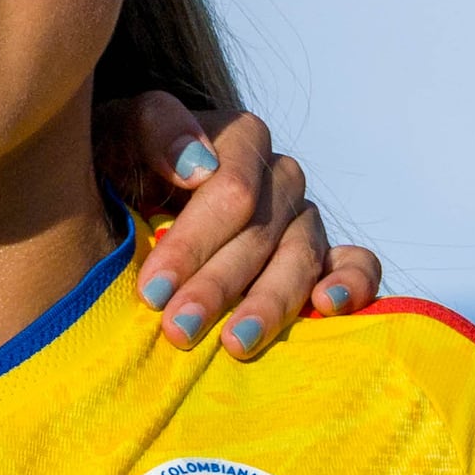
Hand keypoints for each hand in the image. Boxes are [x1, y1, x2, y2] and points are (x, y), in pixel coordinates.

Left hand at [108, 96, 381, 357]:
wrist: (129, 199)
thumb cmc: (118, 166)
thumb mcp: (116, 135)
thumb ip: (153, 131)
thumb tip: (199, 166)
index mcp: (239, 140)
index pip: (232, 192)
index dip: (194, 242)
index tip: (153, 291)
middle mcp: (280, 178)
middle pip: (262, 233)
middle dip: (218, 285)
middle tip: (180, 330)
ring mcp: (305, 219)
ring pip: (302, 257)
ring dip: (270, 303)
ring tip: (235, 343)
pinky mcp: (324, 257)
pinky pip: (358, 265)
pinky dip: (351, 283)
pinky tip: (326, 307)